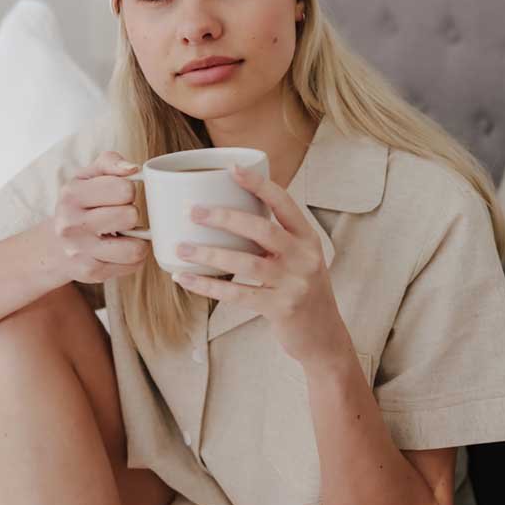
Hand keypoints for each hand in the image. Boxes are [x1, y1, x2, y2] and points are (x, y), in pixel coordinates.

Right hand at [43, 151, 150, 284]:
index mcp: (71, 195)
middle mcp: (71, 225)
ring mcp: (80, 252)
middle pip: (130, 216)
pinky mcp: (91, 273)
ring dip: (138, 239)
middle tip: (120, 215)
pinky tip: (120, 248)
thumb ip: (111, 162)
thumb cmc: (80, 204)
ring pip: (135, 248)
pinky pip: (133, 264)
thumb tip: (133, 169)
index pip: (124, 188)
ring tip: (126, 233)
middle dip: (131, 213)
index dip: (128, 190)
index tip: (118, 195)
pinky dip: (132, 256)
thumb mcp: (88, 176)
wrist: (54, 245)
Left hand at [173, 164, 342, 367]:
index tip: (233, 169)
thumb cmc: (302, 289)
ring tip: (181, 248)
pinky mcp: (280, 308)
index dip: (258, 184)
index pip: (284, 203)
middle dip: (225, 217)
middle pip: (262, 229)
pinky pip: (237, 295)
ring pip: (246, 263)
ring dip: (209, 254)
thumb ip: (275, 238)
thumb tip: (230, 211)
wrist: (323, 336)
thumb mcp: (299, 258)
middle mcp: (304, 257)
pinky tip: (186, 278)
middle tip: (193, 211)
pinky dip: (208, 286)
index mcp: (308, 238)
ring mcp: (294, 284)